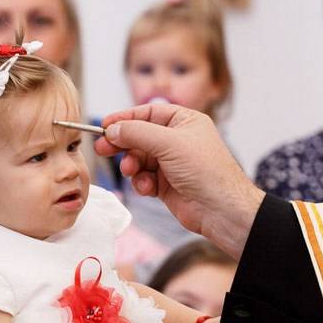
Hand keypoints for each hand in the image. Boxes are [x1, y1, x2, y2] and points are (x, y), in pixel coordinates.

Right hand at [98, 104, 262, 257]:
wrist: (220, 209)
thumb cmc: (206, 170)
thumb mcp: (169, 143)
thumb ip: (137, 133)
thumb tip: (112, 129)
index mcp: (184, 122)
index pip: (148, 113)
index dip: (125, 118)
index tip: (104, 125)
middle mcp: (178, 140)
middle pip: (139, 136)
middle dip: (122, 143)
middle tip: (102, 148)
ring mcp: (171, 163)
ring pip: (138, 159)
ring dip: (132, 165)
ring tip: (131, 171)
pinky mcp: (166, 184)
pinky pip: (144, 178)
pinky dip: (142, 182)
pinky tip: (148, 188)